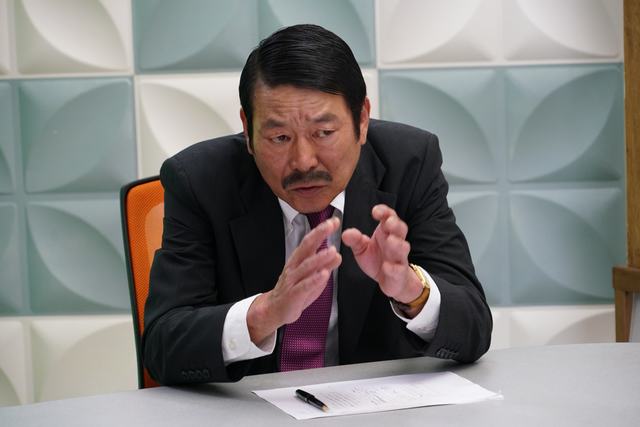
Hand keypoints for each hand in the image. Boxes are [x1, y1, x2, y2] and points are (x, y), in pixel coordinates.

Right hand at [247, 217, 341, 344]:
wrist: (275, 309)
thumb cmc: (294, 292)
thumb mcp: (312, 277)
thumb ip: (324, 266)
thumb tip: (338, 255)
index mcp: (299, 260)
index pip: (310, 241)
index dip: (321, 231)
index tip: (333, 221)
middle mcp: (294, 267)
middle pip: (306, 247)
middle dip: (318, 235)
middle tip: (330, 225)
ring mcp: (293, 280)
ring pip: (306, 266)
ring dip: (319, 257)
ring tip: (332, 250)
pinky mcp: (293, 294)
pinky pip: (304, 286)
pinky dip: (314, 280)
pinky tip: (324, 274)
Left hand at [342, 205, 422, 305]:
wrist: (389, 281)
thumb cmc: (376, 260)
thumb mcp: (362, 249)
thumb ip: (355, 240)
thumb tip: (346, 233)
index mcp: (386, 232)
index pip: (389, 217)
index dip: (384, 212)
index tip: (375, 212)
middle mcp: (395, 242)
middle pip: (401, 229)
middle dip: (395, 224)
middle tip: (388, 223)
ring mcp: (399, 257)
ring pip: (403, 248)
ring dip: (398, 244)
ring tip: (390, 241)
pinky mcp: (400, 273)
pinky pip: (399, 269)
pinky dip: (394, 268)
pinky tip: (386, 266)